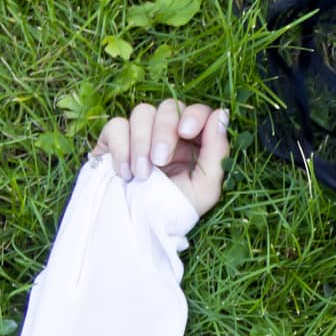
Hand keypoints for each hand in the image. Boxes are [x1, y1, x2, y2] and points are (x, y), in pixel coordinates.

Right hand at [87, 99, 229, 219]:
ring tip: (140, 174)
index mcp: (195, 144)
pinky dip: (120, 148)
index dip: (194, 115)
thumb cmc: (173, 211)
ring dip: (141, 143)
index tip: (187, 132)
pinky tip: (124, 172)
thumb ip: (217, 151)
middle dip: (164, 132)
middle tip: (160, 161)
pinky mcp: (114, 139)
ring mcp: (141, 135)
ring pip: (142, 112)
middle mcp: (169, 134)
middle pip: (169, 107)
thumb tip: (221, 114)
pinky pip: (116, 125)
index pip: (198, 112)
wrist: (132, 228)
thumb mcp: (205, 188)